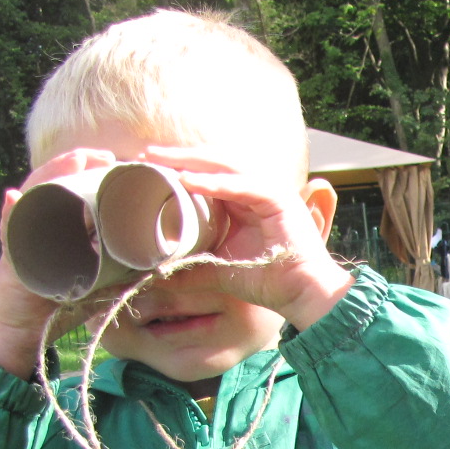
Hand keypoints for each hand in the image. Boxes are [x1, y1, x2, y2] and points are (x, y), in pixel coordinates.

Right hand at [0, 149, 119, 378]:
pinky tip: (15, 197)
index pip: (71, 189)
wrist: (23, 335)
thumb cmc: (61, 305)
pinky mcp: (10, 261)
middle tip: (103, 155)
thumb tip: (163, 265)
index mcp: (56, 227)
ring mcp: (20, 239)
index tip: (119, 161)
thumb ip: (123, 275)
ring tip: (75, 161)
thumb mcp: (99, 285)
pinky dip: (10, 215)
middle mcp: (35, 226)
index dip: (91, 171)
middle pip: (53, 184)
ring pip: (32, 199)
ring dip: (50, 176)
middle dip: (75, 163)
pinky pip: (8, 235)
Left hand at [142, 147, 353, 329]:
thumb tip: (159, 274)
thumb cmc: (269, 282)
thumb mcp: (219, 270)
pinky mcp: (278, 200)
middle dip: (180, 156)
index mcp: (245, 202)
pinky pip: (242, 185)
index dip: (180, 167)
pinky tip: (188, 180)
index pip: (209, 174)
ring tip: (162, 160)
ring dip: (193, 161)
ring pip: (226, 165)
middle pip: (214, 162)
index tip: (148, 166)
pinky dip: (215, 182)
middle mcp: (257, 191)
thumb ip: (192, 266)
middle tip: (146, 153)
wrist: (302, 295)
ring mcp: (269, 192)